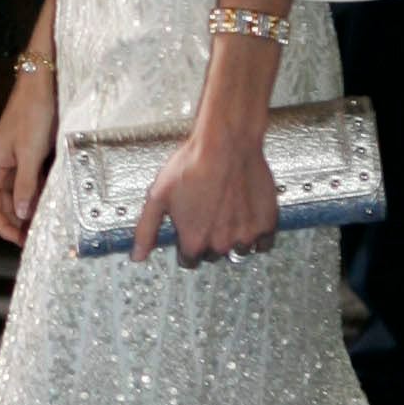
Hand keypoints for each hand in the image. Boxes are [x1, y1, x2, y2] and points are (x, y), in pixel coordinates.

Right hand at [0, 68, 56, 244]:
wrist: (41, 83)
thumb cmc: (33, 113)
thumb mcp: (30, 152)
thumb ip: (26, 184)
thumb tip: (22, 215)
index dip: (4, 227)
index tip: (21, 241)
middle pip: (3, 204)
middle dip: (17, 222)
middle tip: (37, 237)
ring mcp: (13, 162)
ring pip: (17, 195)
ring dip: (28, 210)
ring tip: (45, 224)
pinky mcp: (27, 156)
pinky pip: (28, 182)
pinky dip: (37, 194)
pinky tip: (49, 201)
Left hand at [132, 121, 277, 268]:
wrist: (226, 143)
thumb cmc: (192, 165)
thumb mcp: (157, 197)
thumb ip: (146, 231)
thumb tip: (137, 256)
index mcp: (194, 240)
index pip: (189, 261)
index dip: (186, 244)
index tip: (189, 231)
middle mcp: (220, 243)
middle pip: (213, 255)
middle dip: (209, 240)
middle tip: (208, 216)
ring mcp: (246, 235)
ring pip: (238, 250)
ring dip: (232, 239)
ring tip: (227, 215)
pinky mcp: (266, 223)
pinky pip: (263, 243)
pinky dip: (257, 236)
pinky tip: (247, 220)